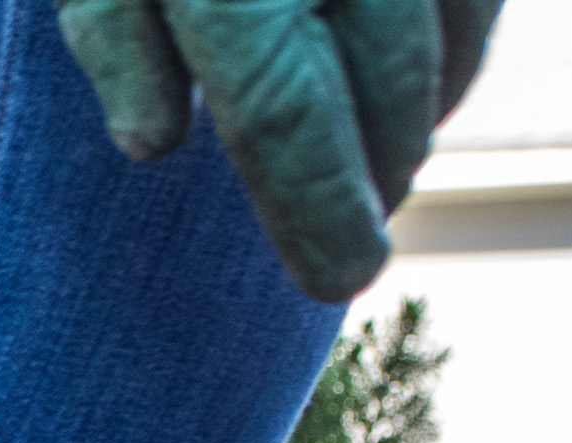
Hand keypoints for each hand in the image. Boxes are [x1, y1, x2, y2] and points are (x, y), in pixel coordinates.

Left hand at [60, 0, 504, 300]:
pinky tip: (423, 85)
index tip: (342, 281)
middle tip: (353, 245)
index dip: (321, 211)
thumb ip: (114, 33)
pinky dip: (457, 43)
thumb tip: (152, 143)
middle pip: (385, 87)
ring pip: (447, 40)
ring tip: (389, 170)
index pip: (288, 115)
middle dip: (377, 174)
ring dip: (422, 113)